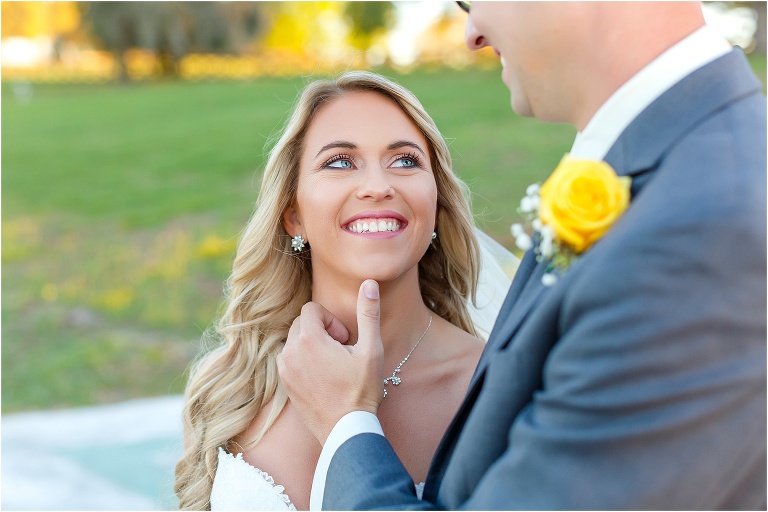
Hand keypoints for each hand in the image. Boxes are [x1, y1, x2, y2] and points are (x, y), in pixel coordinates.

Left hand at [277, 279, 384, 443]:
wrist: (346, 430)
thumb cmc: (361, 390)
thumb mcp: (370, 349)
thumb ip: (368, 313)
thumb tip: (369, 282)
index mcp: (307, 339)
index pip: (312, 309)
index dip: (331, 320)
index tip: (345, 339)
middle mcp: (289, 352)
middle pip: (302, 323)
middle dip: (322, 331)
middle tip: (342, 352)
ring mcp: (284, 369)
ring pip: (295, 341)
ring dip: (313, 346)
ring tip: (333, 366)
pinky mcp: (284, 384)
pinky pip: (290, 359)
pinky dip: (305, 361)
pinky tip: (324, 378)